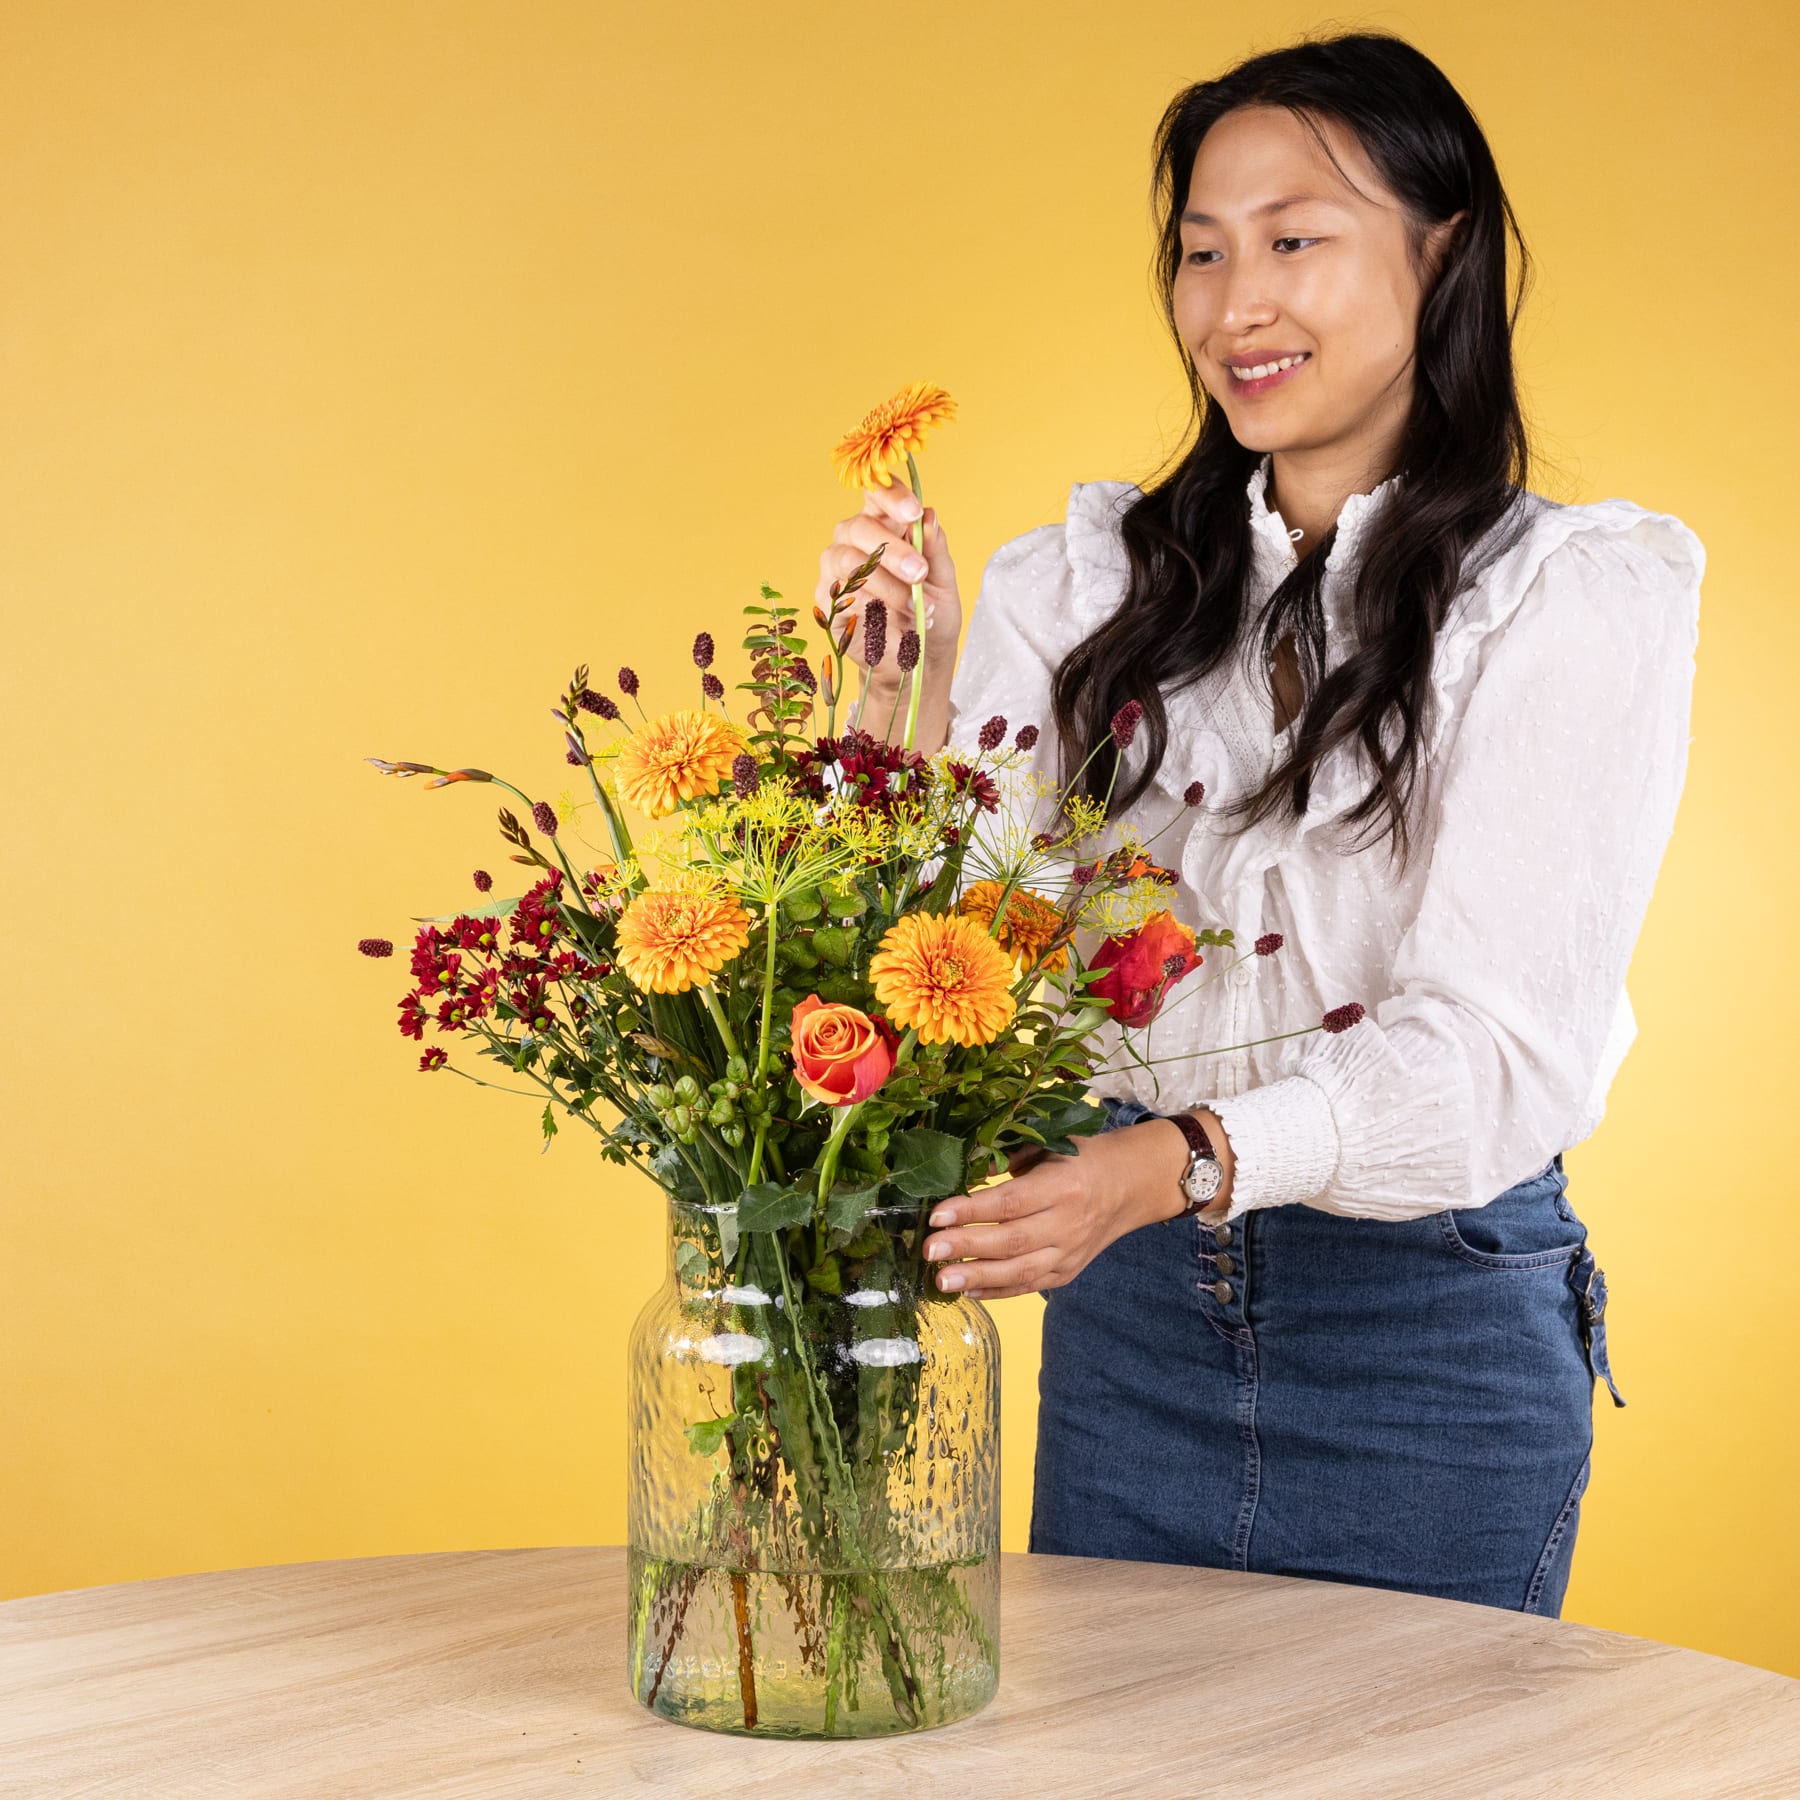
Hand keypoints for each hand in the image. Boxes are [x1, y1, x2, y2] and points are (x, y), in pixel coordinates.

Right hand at [818, 477, 962, 685]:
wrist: (920, 658)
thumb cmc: (932, 611)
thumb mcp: (943, 581)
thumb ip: (934, 549)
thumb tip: (929, 515)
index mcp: (885, 523)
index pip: (878, 493)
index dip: (891, 496)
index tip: (913, 512)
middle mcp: (854, 539)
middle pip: (860, 527)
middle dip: (892, 549)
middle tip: (918, 572)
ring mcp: (836, 568)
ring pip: (848, 561)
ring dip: (885, 583)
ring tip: (915, 605)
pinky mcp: (827, 599)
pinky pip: (839, 593)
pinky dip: (868, 605)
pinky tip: (888, 619)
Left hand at [921, 1119, 1195, 1301]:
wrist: (1129, 1186)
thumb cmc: (1080, 1159)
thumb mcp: (1048, 1147)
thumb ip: (1007, 1160)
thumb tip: (961, 1171)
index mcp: (1063, 1185)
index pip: (1010, 1202)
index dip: (971, 1210)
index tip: (936, 1216)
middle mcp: (1068, 1223)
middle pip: (1011, 1240)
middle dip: (966, 1247)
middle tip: (929, 1250)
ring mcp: (1069, 1253)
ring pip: (1019, 1271)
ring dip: (976, 1277)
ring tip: (941, 1280)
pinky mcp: (1067, 1272)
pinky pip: (1029, 1286)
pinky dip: (997, 1291)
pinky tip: (967, 1290)